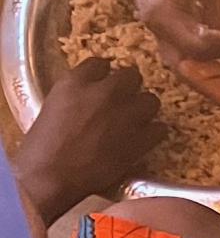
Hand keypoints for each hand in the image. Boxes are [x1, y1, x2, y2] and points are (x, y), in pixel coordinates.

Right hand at [14, 57, 160, 219]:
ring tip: (136, 118)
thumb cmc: (41, 146)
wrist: (51, 175)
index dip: (105, 73)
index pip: (99, 63)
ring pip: (151, 100)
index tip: (105, 80)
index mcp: (75, 82)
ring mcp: (125, 115)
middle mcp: (104, 92)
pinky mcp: (140, 139)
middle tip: (124, 99)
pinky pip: (160, 128)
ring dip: (144, 108)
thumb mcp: (52, 106)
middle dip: (129, 86)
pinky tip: (144, 138)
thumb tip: (89, 94)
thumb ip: (74, 94)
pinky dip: (154, 132)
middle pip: (131, 75)